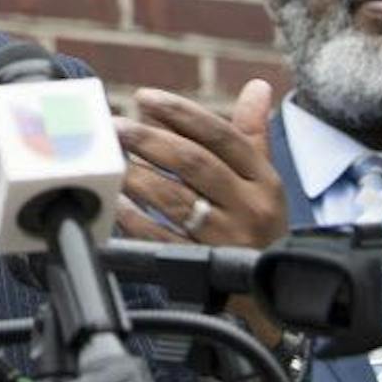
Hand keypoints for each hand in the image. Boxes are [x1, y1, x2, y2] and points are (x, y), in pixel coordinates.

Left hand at [115, 80, 289, 335]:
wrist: (270, 295)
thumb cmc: (260, 225)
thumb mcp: (265, 181)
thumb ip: (253, 133)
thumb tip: (256, 87)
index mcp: (263, 180)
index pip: (221, 136)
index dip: (181, 113)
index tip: (146, 98)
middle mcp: (248, 208)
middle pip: (195, 164)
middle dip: (150, 140)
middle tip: (116, 124)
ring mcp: (226, 240)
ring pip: (176, 200)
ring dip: (139, 175)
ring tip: (111, 157)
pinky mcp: (203, 266)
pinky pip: (162, 238)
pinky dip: (136, 218)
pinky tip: (117, 200)